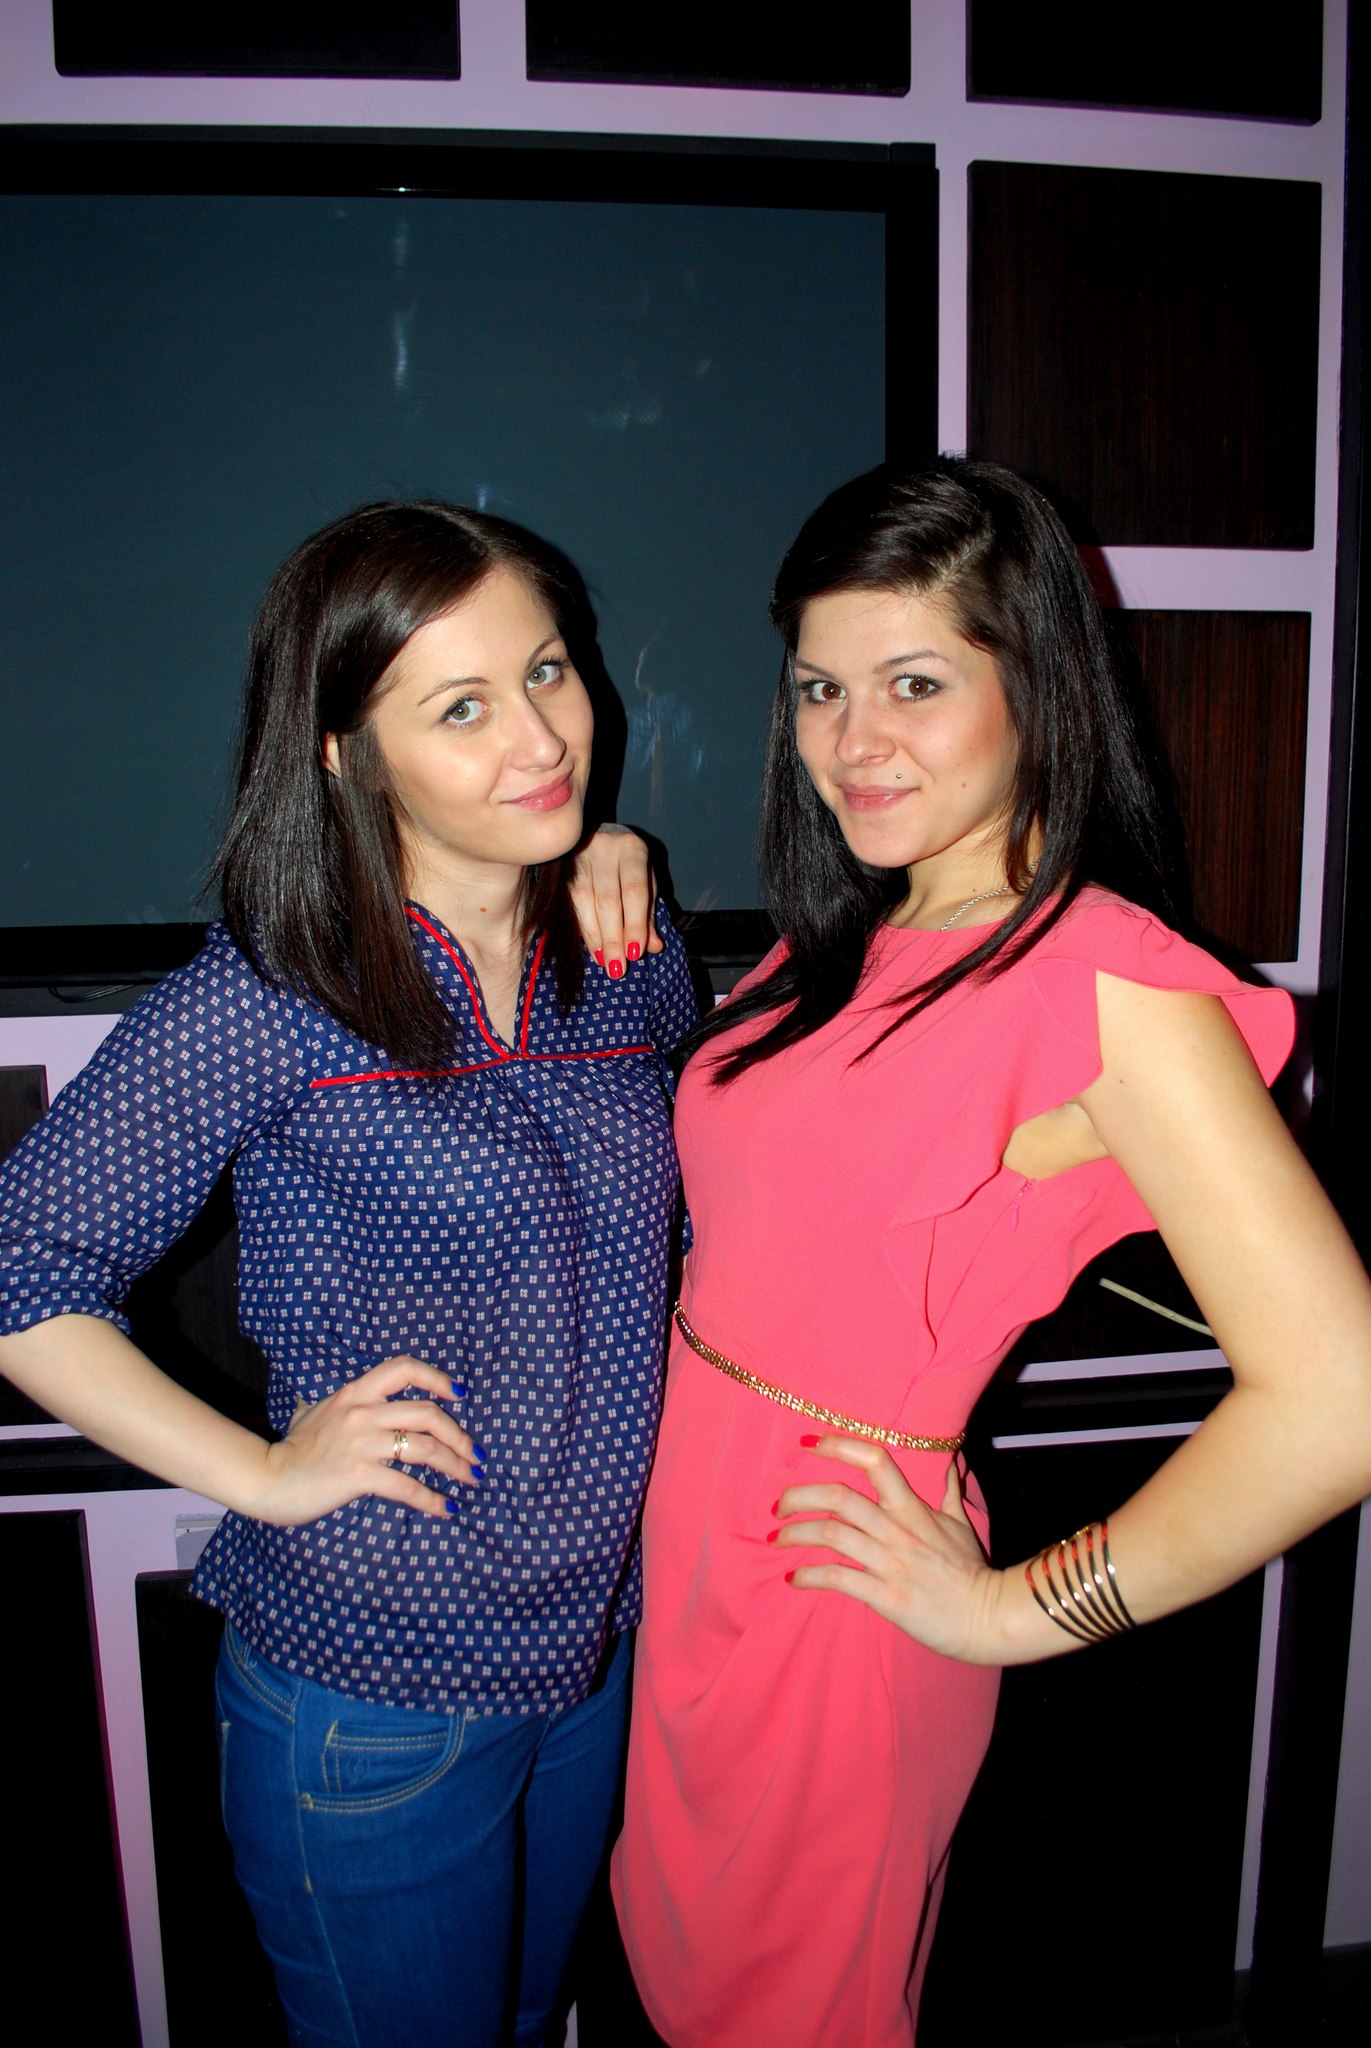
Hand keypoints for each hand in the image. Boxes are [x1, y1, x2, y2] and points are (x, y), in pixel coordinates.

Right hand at [251, 1355, 484, 1525]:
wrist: (266, 1478)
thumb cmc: (292, 1449)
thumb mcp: (315, 1411)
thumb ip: (338, 1403)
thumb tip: (340, 1399)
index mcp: (355, 1392)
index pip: (404, 1368)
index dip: (437, 1378)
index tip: (459, 1395)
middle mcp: (362, 1412)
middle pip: (428, 1414)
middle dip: (460, 1436)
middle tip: (475, 1455)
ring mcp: (361, 1443)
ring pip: (425, 1448)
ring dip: (455, 1466)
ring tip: (470, 1480)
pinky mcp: (358, 1475)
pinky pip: (407, 1486)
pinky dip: (432, 1499)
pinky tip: (446, 1508)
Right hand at [569, 824, 660, 977]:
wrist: (597, 835)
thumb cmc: (628, 865)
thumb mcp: (645, 883)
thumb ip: (648, 914)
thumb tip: (654, 947)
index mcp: (632, 850)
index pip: (634, 891)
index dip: (635, 923)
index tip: (635, 953)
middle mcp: (605, 848)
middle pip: (608, 899)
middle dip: (613, 937)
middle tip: (617, 968)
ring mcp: (580, 856)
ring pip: (585, 901)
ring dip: (595, 936)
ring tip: (604, 961)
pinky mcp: (562, 868)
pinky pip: (571, 902)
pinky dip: (583, 929)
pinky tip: (592, 947)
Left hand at [774, 1436, 1005, 1664]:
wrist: (987, 1617)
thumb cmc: (972, 1571)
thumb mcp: (961, 1524)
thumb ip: (949, 1491)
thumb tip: (952, 1462)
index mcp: (912, 1508)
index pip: (875, 1460)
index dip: (839, 1446)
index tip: (809, 1443)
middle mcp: (897, 1530)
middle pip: (839, 1497)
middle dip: (799, 1496)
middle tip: (779, 1505)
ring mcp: (890, 1562)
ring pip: (831, 1535)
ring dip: (796, 1534)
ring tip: (777, 1539)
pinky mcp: (885, 1596)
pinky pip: (838, 1579)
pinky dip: (809, 1577)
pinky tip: (793, 1578)